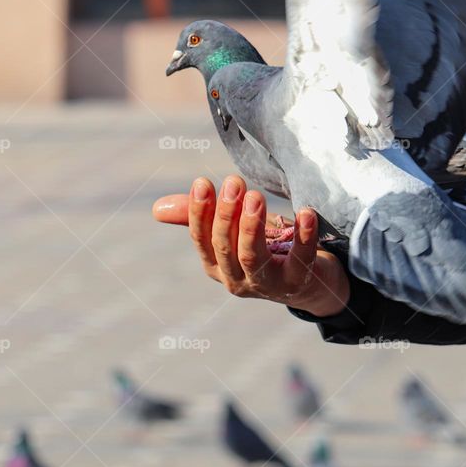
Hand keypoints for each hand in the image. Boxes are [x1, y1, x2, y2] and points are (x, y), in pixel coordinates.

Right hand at [153, 175, 349, 316]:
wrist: (309, 282)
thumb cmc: (265, 248)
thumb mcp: (231, 231)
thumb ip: (198, 217)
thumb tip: (156, 209)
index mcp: (216, 265)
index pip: (201, 239)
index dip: (199, 212)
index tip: (202, 183)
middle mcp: (236, 279)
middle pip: (225, 247)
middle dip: (227, 213)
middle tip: (234, 182)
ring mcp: (267, 285)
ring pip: (253, 257)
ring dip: (252, 226)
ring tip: (255, 196)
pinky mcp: (298, 282)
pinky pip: (300, 258)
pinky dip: (303, 236)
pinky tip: (305, 213)